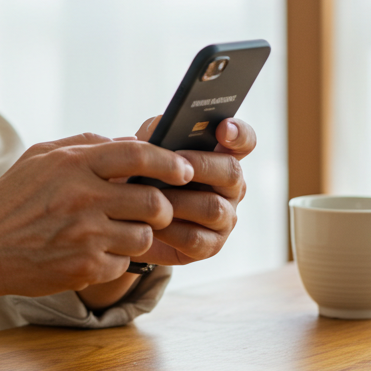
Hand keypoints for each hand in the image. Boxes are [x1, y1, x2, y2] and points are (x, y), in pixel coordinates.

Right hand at [0, 133, 194, 297]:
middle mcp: (83, 198)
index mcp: (73, 164)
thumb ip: (85, 145)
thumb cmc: (13, 199)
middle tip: (156, 208)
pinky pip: (125, 262)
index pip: (138, 155)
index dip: (169, 162)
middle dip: (162, 206)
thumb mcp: (40, 157)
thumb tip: (131, 142)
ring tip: (118, 231)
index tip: (184, 170)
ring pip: (145, 235)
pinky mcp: (85, 267)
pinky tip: (94, 252)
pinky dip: (117, 258)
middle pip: (154, 200)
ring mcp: (86, 235)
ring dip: (140, 234)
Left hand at [128, 115, 254, 265]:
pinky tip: (151, 223)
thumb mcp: (144, 149)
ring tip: (153, 195)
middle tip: (175, 160)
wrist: (127, 220)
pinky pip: (196, 238)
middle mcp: (231, 186)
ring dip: (180, 200)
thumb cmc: (141, 176)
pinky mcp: (210, 246)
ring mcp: (225, 217)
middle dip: (202, 165)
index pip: (244, 140)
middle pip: (232, 172)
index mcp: (221, 156)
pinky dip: (171, 230)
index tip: (223, 128)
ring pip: (214, 208)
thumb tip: (161, 125)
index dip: (238, 133)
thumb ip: (155, 132)